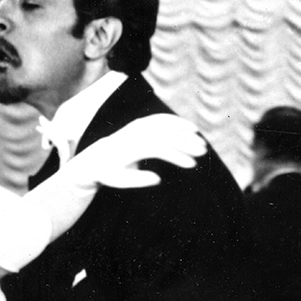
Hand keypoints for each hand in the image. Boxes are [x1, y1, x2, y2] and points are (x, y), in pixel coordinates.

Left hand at [66, 113, 205, 188]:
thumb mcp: (119, 180)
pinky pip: (162, 119)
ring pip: (166, 125)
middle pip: (164, 134)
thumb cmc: (109, 173)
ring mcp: (137, 125)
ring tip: (201, 144)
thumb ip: (136, 180)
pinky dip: (178, 122)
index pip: (158, 148)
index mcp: (129, 146)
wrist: (97, 158)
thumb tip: (157, 178)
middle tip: (202, 153)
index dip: (176, 155)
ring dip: (185, 133)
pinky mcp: (141, 122)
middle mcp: (134, 133)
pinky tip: (193, 129)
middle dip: (185, 143)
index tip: (191, 165)